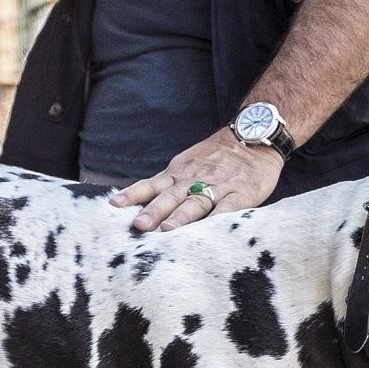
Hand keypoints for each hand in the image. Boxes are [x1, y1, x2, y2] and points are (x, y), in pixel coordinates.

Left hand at [112, 128, 285, 231]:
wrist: (254, 136)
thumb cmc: (218, 155)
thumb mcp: (189, 162)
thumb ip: (171, 182)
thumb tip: (144, 202)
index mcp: (180, 173)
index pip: (152, 184)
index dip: (133, 195)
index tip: (114, 205)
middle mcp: (194, 179)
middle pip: (170, 195)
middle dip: (154, 211)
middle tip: (139, 225)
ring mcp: (218, 186)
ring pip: (196, 202)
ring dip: (181, 216)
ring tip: (167, 230)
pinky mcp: (241, 193)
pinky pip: (228, 207)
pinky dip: (218, 218)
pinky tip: (209, 230)